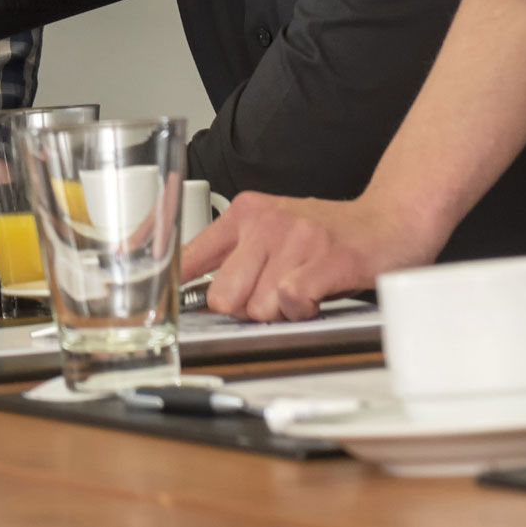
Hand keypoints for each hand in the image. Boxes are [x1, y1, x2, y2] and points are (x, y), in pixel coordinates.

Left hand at [180, 190, 432, 320]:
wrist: (391, 219)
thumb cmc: (329, 232)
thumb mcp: (270, 228)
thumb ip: (230, 253)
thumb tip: (181, 281)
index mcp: (244, 212)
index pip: (188, 253)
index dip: (166, 282)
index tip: (134, 295)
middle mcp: (266, 221)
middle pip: (223, 296)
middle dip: (245, 311)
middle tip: (274, 296)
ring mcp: (297, 238)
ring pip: (257, 307)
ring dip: (280, 314)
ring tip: (302, 291)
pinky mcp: (327, 259)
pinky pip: (291, 300)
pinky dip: (301, 310)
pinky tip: (316, 296)